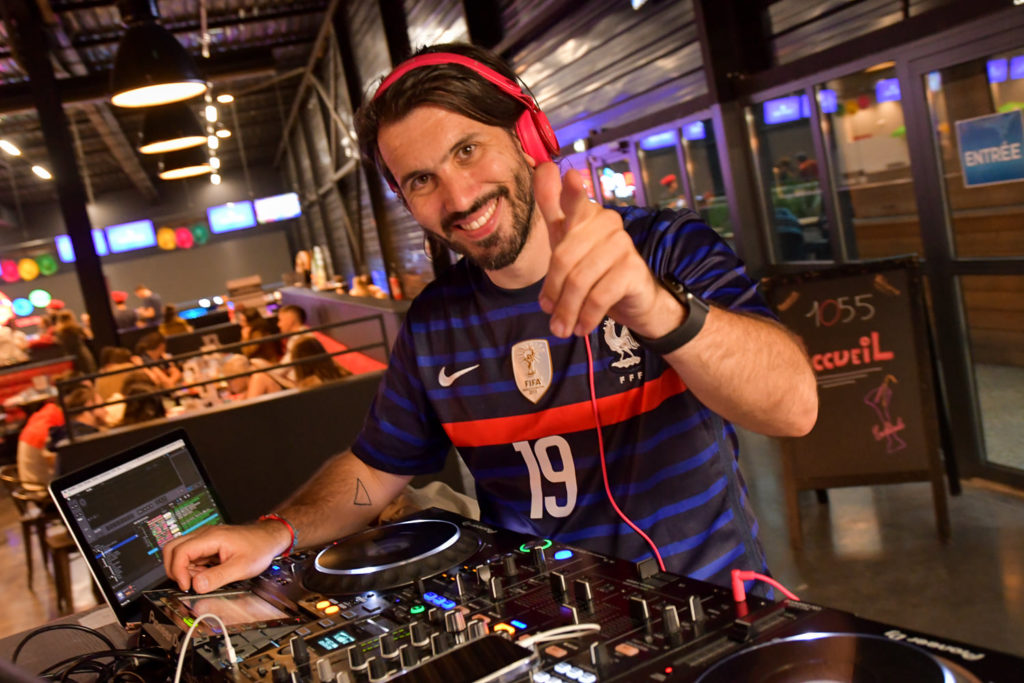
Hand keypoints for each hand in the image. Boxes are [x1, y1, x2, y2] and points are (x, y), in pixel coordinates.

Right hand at [162, 522, 289, 593]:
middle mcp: (204, 535)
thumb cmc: (259, 548)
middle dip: (173, 569)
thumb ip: (218, 577)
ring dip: (184, 569)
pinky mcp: (207, 545)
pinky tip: (207, 574)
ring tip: (203, 578)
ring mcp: (205, 539)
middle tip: (186, 583)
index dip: (178, 571)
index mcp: (211, 537)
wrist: (270, 538)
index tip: (186, 586)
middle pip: (172, 548)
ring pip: (180, 552)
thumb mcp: (241, 567)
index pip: (180, 551)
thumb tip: (197, 586)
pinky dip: (192, 568)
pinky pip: (191, 556)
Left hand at [534, 163, 672, 337]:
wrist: (634, 300)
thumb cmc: (594, 268)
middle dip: (553, 291)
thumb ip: (554, 209)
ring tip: (563, 327)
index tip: (563, 175)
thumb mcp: (567, 242)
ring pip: (580, 280)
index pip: (572, 198)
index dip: (567, 188)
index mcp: (585, 213)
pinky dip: (586, 316)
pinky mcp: (632, 268)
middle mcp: (606, 222)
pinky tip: (582, 326)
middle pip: (564, 257)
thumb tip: (543, 168)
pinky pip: (599, 295)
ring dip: (568, 309)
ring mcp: (622, 243)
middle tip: (548, 313)